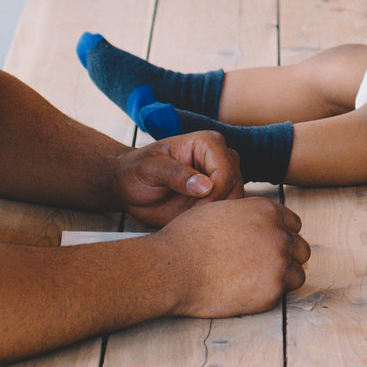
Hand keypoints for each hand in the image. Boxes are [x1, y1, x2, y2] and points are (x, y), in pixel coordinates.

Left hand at [113, 131, 236, 227]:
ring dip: (217, 216)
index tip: (193, 208)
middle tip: (190, 218)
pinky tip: (195, 223)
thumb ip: (175, 174)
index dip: (214, 194)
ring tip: (190, 220)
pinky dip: (216, 222)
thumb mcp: (149, 169)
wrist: (130, 187)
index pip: (227, 172)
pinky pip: (229, 213)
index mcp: (208, 143)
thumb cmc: (136, 171)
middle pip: (236, 188)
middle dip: (216, 207)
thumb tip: (205, 186)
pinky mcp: (219, 196)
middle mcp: (221, 158)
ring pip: (236, 202)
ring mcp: (222, 178)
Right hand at [155, 195, 310, 316]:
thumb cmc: (186, 239)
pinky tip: (248, 292)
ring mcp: (279, 261)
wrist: (173, 269)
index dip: (280, 236)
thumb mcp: (220, 210)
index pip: (293, 224)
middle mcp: (279, 233)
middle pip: (300, 248)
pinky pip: (284, 292)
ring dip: (282, 277)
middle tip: (263, 268)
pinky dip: (270, 294)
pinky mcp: (273, 289)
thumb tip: (255, 223)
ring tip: (255, 282)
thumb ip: (246, 215)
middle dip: (286, 257)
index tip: (267, 247)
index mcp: (267, 210)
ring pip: (297, 272)